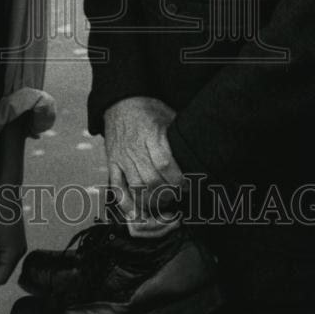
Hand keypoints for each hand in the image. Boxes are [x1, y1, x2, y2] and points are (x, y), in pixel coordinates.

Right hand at [103, 95, 183, 221]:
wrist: (119, 103)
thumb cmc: (146, 110)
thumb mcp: (167, 115)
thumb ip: (179, 134)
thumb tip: (202, 148)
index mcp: (150, 134)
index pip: (164, 162)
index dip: (178, 178)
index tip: (187, 184)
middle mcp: (135, 148)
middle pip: (151, 179)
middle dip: (168, 192)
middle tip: (178, 195)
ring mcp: (122, 157)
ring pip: (136, 187)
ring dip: (152, 200)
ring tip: (164, 201)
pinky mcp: (112, 163)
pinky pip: (117, 187)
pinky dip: (127, 203)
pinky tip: (138, 210)